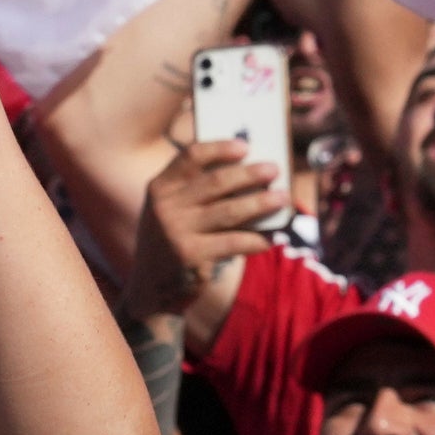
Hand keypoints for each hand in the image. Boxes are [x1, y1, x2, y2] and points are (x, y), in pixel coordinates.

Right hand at [139, 134, 285, 301]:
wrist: (150, 288)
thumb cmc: (175, 237)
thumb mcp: (174, 209)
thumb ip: (199, 189)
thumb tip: (254, 170)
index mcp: (160, 187)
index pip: (191, 156)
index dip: (220, 148)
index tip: (245, 147)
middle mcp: (164, 208)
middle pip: (217, 181)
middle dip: (251, 174)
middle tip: (274, 170)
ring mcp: (176, 233)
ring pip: (231, 211)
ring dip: (262, 203)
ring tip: (283, 198)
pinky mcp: (191, 257)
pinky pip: (235, 241)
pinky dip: (257, 239)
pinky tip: (271, 238)